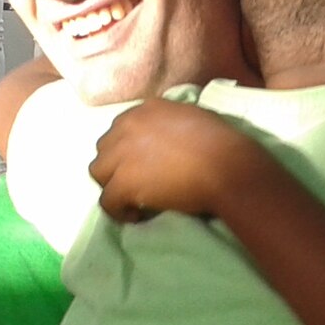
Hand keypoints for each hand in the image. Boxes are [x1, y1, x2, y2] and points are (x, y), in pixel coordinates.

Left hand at [87, 98, 273, 222]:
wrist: (226, 166)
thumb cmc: (222, 144)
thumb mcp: (194, 118)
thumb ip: (171, 123)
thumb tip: (167, 139)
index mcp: (146, 109)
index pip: (120, 129)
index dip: (129, 150)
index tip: (144, 165)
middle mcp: (128, 125)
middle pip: (104, 149)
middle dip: (117, 166)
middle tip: (138, 183)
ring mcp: (123, 154)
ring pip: (98, 172)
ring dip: (113, 186)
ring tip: (134, 199)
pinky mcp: (124, 182)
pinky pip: (107, 201)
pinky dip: (119, 211)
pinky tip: (138, 215)